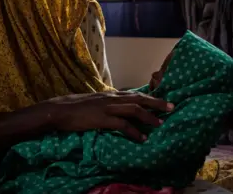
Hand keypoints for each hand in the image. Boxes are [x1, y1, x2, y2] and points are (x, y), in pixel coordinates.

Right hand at [40, 92, 174, 141]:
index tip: (162, 99)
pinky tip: (142, 138)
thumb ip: (108, 104)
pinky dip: (134, 131)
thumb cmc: (76, 107)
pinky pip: (122, 125)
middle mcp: (112, 98)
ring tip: (160, 123)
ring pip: (134, 109)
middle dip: (157, 102)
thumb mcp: (95, 102)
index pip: (134, 93)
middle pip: (139, 98)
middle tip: (171, 107)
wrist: (60, 110)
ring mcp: (108, 108)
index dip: (150, 96)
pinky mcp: (102, 118)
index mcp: (111, 95)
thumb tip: (119, 109)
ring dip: (149, 116)